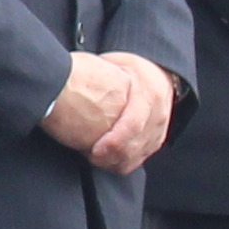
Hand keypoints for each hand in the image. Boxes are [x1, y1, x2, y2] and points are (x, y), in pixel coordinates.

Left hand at [89, 55, 178, 174]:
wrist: (160, 73)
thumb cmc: (130, 69)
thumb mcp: (116, 64)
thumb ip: (99, 74)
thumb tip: (68, 80)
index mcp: (149, 94)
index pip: (133, 125)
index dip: (113, 142)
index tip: (93, 150)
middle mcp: (158, 114)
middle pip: (135, 146)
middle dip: (111, 157)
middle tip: (89, 157)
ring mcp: (159, 130)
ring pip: (137, 157)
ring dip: (114, 163)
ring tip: (93, 159)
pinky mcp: (156, 141)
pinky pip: (138, 160)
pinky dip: (120, 164)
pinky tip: (105, 162)